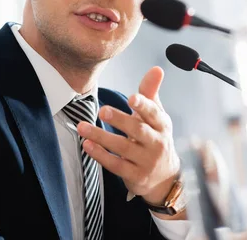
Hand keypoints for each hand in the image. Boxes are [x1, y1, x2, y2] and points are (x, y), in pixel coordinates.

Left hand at [77, 67, 180, 206]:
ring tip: (82, 127)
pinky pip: (116, 165)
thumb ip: (150, 93)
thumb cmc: (155, 138)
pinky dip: (101, 156)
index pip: (154, 114)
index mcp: (162, 125)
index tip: (131, 98)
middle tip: (102, 111)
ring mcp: (146, 161)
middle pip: (138, 130)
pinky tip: (87, 145)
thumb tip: (157, 68)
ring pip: (123, 148)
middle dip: (120, 120)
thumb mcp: (156, 116)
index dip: (144, 105)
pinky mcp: (135, 175)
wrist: (165, 177)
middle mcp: (156, 143)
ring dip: (101, 137)